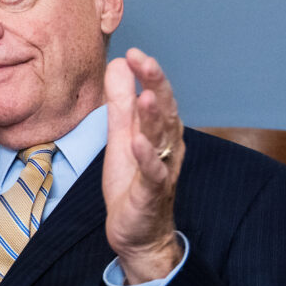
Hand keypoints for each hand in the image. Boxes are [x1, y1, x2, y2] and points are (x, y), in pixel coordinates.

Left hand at [102, 48, 184, 283]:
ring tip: (145, 94)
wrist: (139, 233)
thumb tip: (119, 64)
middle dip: (156, 84)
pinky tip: (137, 142)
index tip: (134, 51)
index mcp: (160, 131)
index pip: (158, 96)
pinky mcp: (152, 193)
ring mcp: (162, 169)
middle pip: (165, 111)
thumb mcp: (121, 136)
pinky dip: (146, 156)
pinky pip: (152, 173)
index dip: (148, 74)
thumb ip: (120, 102)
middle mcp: (167, 146)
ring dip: (153, 117)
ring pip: (162, 139)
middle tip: (144, 60)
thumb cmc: (132, 182)